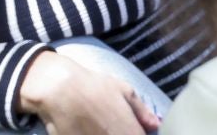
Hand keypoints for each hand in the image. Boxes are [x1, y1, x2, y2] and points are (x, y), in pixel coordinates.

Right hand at [17, 49, 160, 134]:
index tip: (134, 129)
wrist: (60, 90)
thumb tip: (156, 125)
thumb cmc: (95, 86)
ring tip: (101, 125)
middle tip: (114, 125)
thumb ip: (142, 111)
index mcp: (130, 131)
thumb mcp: (124, 90)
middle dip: (124, 134)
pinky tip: (90, 129)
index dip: (139, 134)